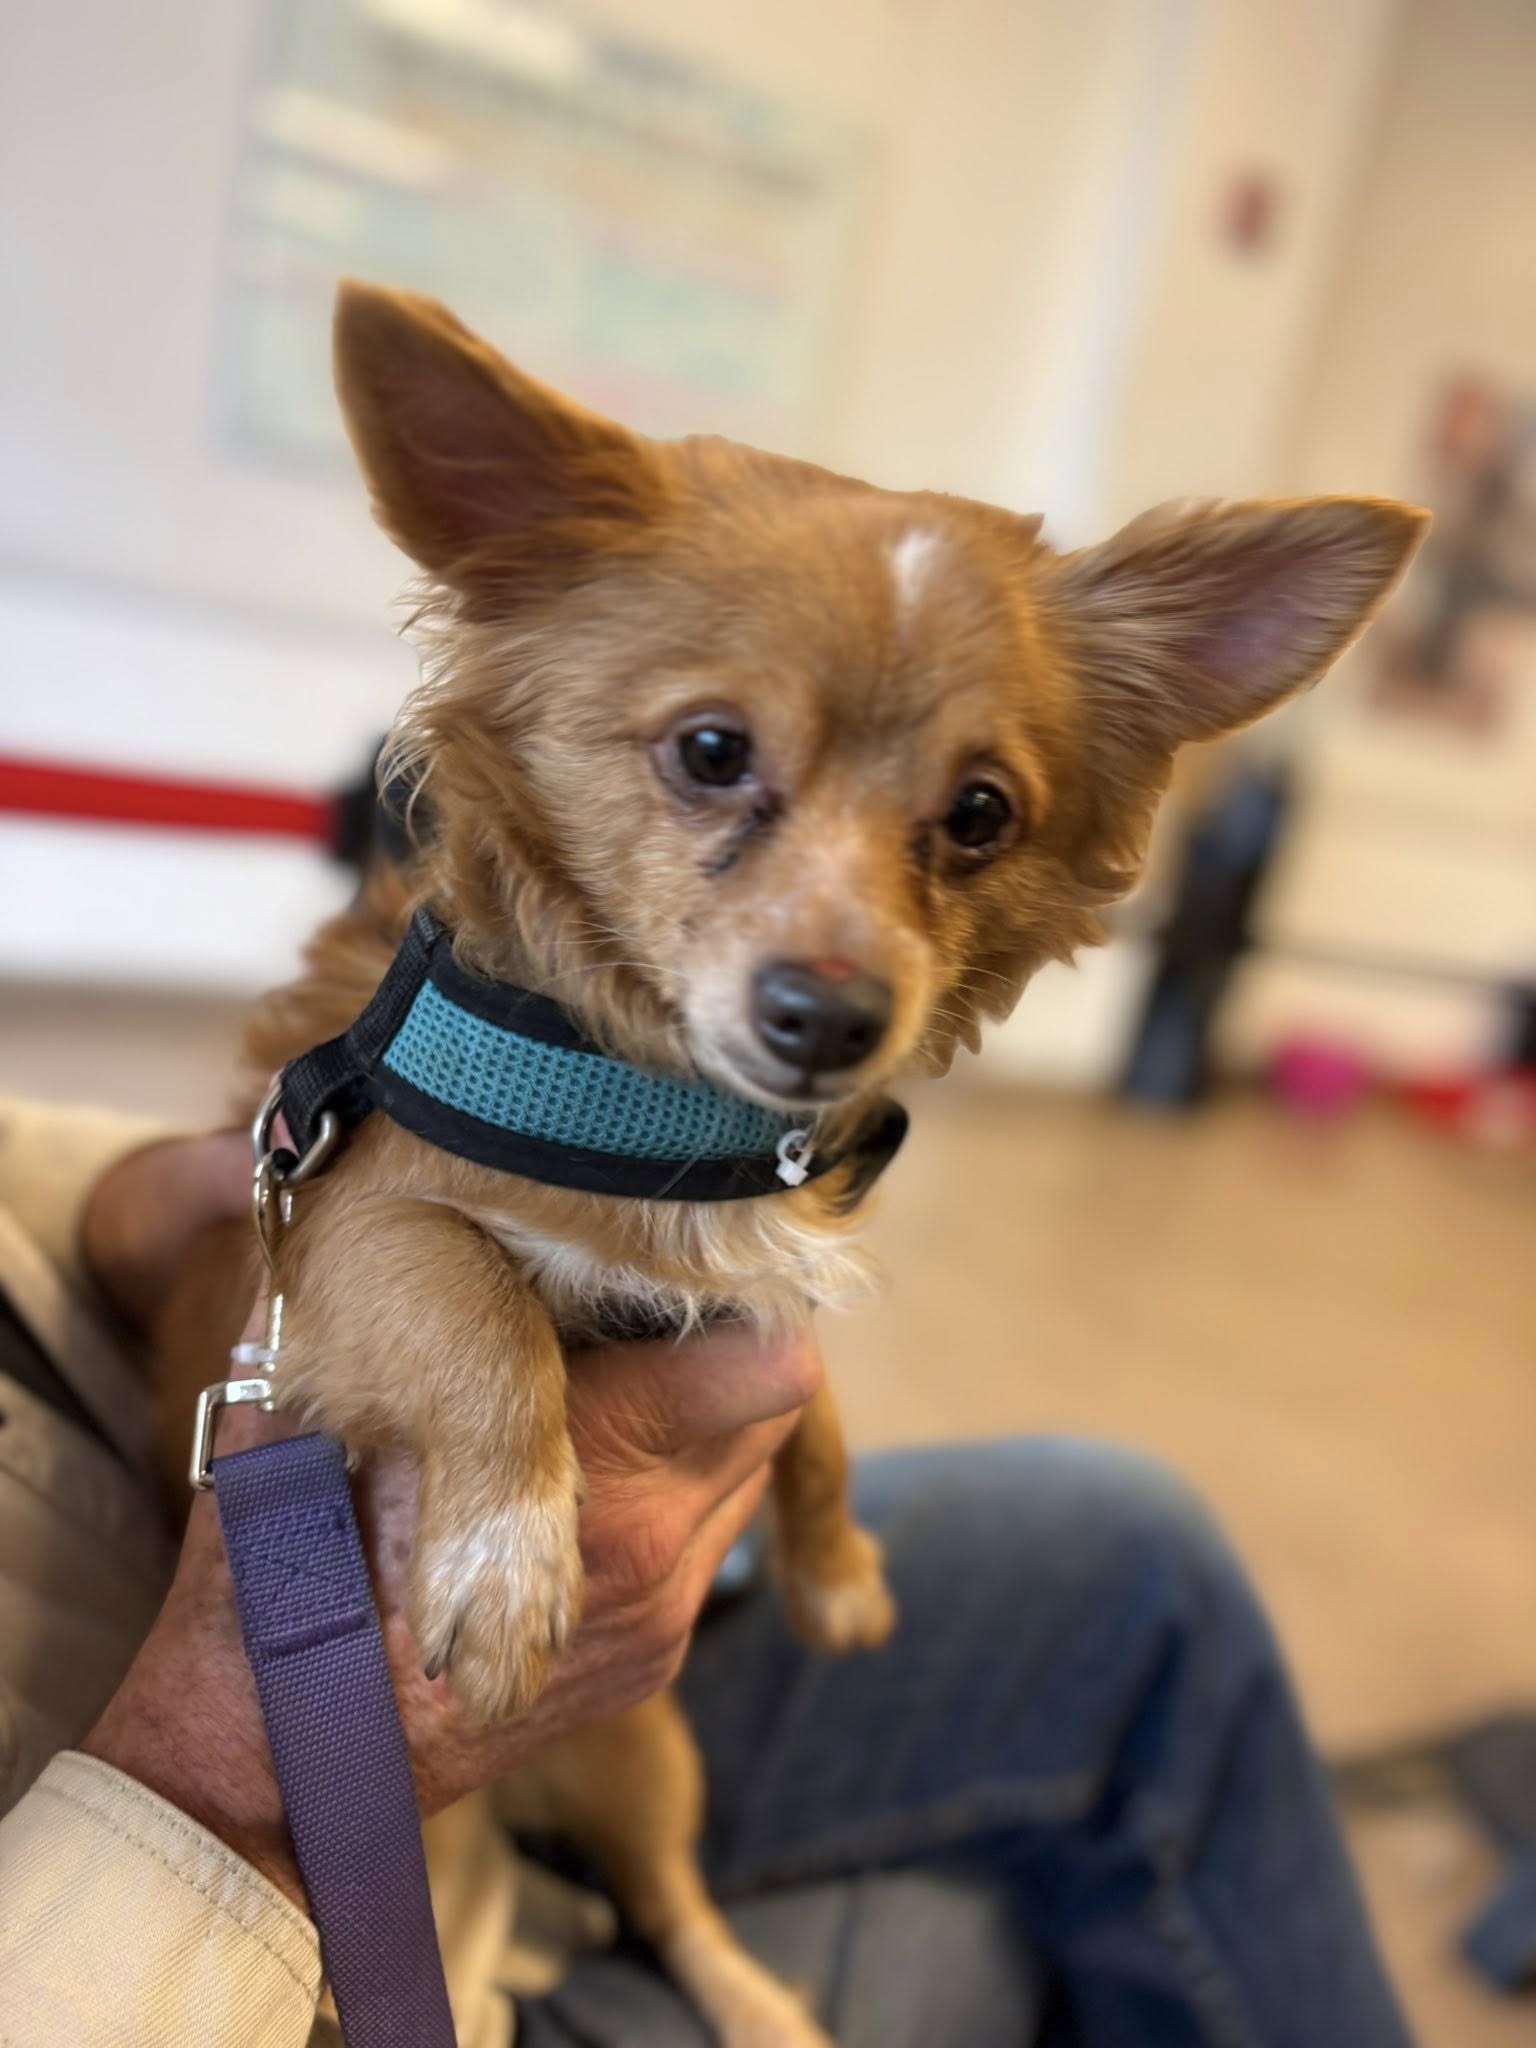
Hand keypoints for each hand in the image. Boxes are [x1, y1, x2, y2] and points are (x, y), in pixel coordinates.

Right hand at [82, 1145, 818, 1905]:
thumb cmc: (299, 1554)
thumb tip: (414, 1168)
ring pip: (747, 1473)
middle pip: (771, 1411)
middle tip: (641, 1309)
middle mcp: (659, 1545)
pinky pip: (710, 1538)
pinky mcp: (659, 1658)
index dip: (728, 1303)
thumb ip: (393, 1284)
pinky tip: (594, 1469)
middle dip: (718, 1353)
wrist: (288, 1751)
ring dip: (702, 1423)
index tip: (677, 1269)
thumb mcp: (336, 1394)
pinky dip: (675, 1492)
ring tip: (615, 1384)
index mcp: (604, 1465)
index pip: (767, 1366)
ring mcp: (667, 1612)